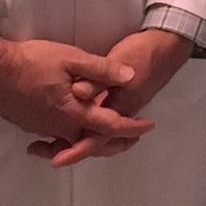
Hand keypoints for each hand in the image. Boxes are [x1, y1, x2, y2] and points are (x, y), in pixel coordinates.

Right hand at [0, 34, 151, 146]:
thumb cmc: (31, 60)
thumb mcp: (70, 58)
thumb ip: (100, 69)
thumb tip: (129, 77)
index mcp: (72, 112)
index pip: (109, 125)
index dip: (131, 127)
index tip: (148, 125)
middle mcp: (58, 127)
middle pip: (92, 141)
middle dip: (114, 141)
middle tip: (132, 137)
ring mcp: (41, 128)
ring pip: (72, 140)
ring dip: (91, 139)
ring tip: (105, 133)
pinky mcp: (28, 125)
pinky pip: (55, 137)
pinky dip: (69, 137)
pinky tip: (71, 126)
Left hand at [32, 28, 193, 166]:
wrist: (163, 46)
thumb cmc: (141, 54)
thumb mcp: (120, 62)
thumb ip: (99, 79)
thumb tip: (77, 92)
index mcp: (120, 109)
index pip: (96, 138)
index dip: (76, 150)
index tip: (56, 159)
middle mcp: (116, 115)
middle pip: (93, 142)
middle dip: (68, 150)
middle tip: (42, 151)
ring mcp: (114, 109)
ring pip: (92, 134)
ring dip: (71, 141)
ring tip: (45, 143)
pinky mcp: (111, 101)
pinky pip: (93, 122)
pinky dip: (77, 127)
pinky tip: (61, 123)